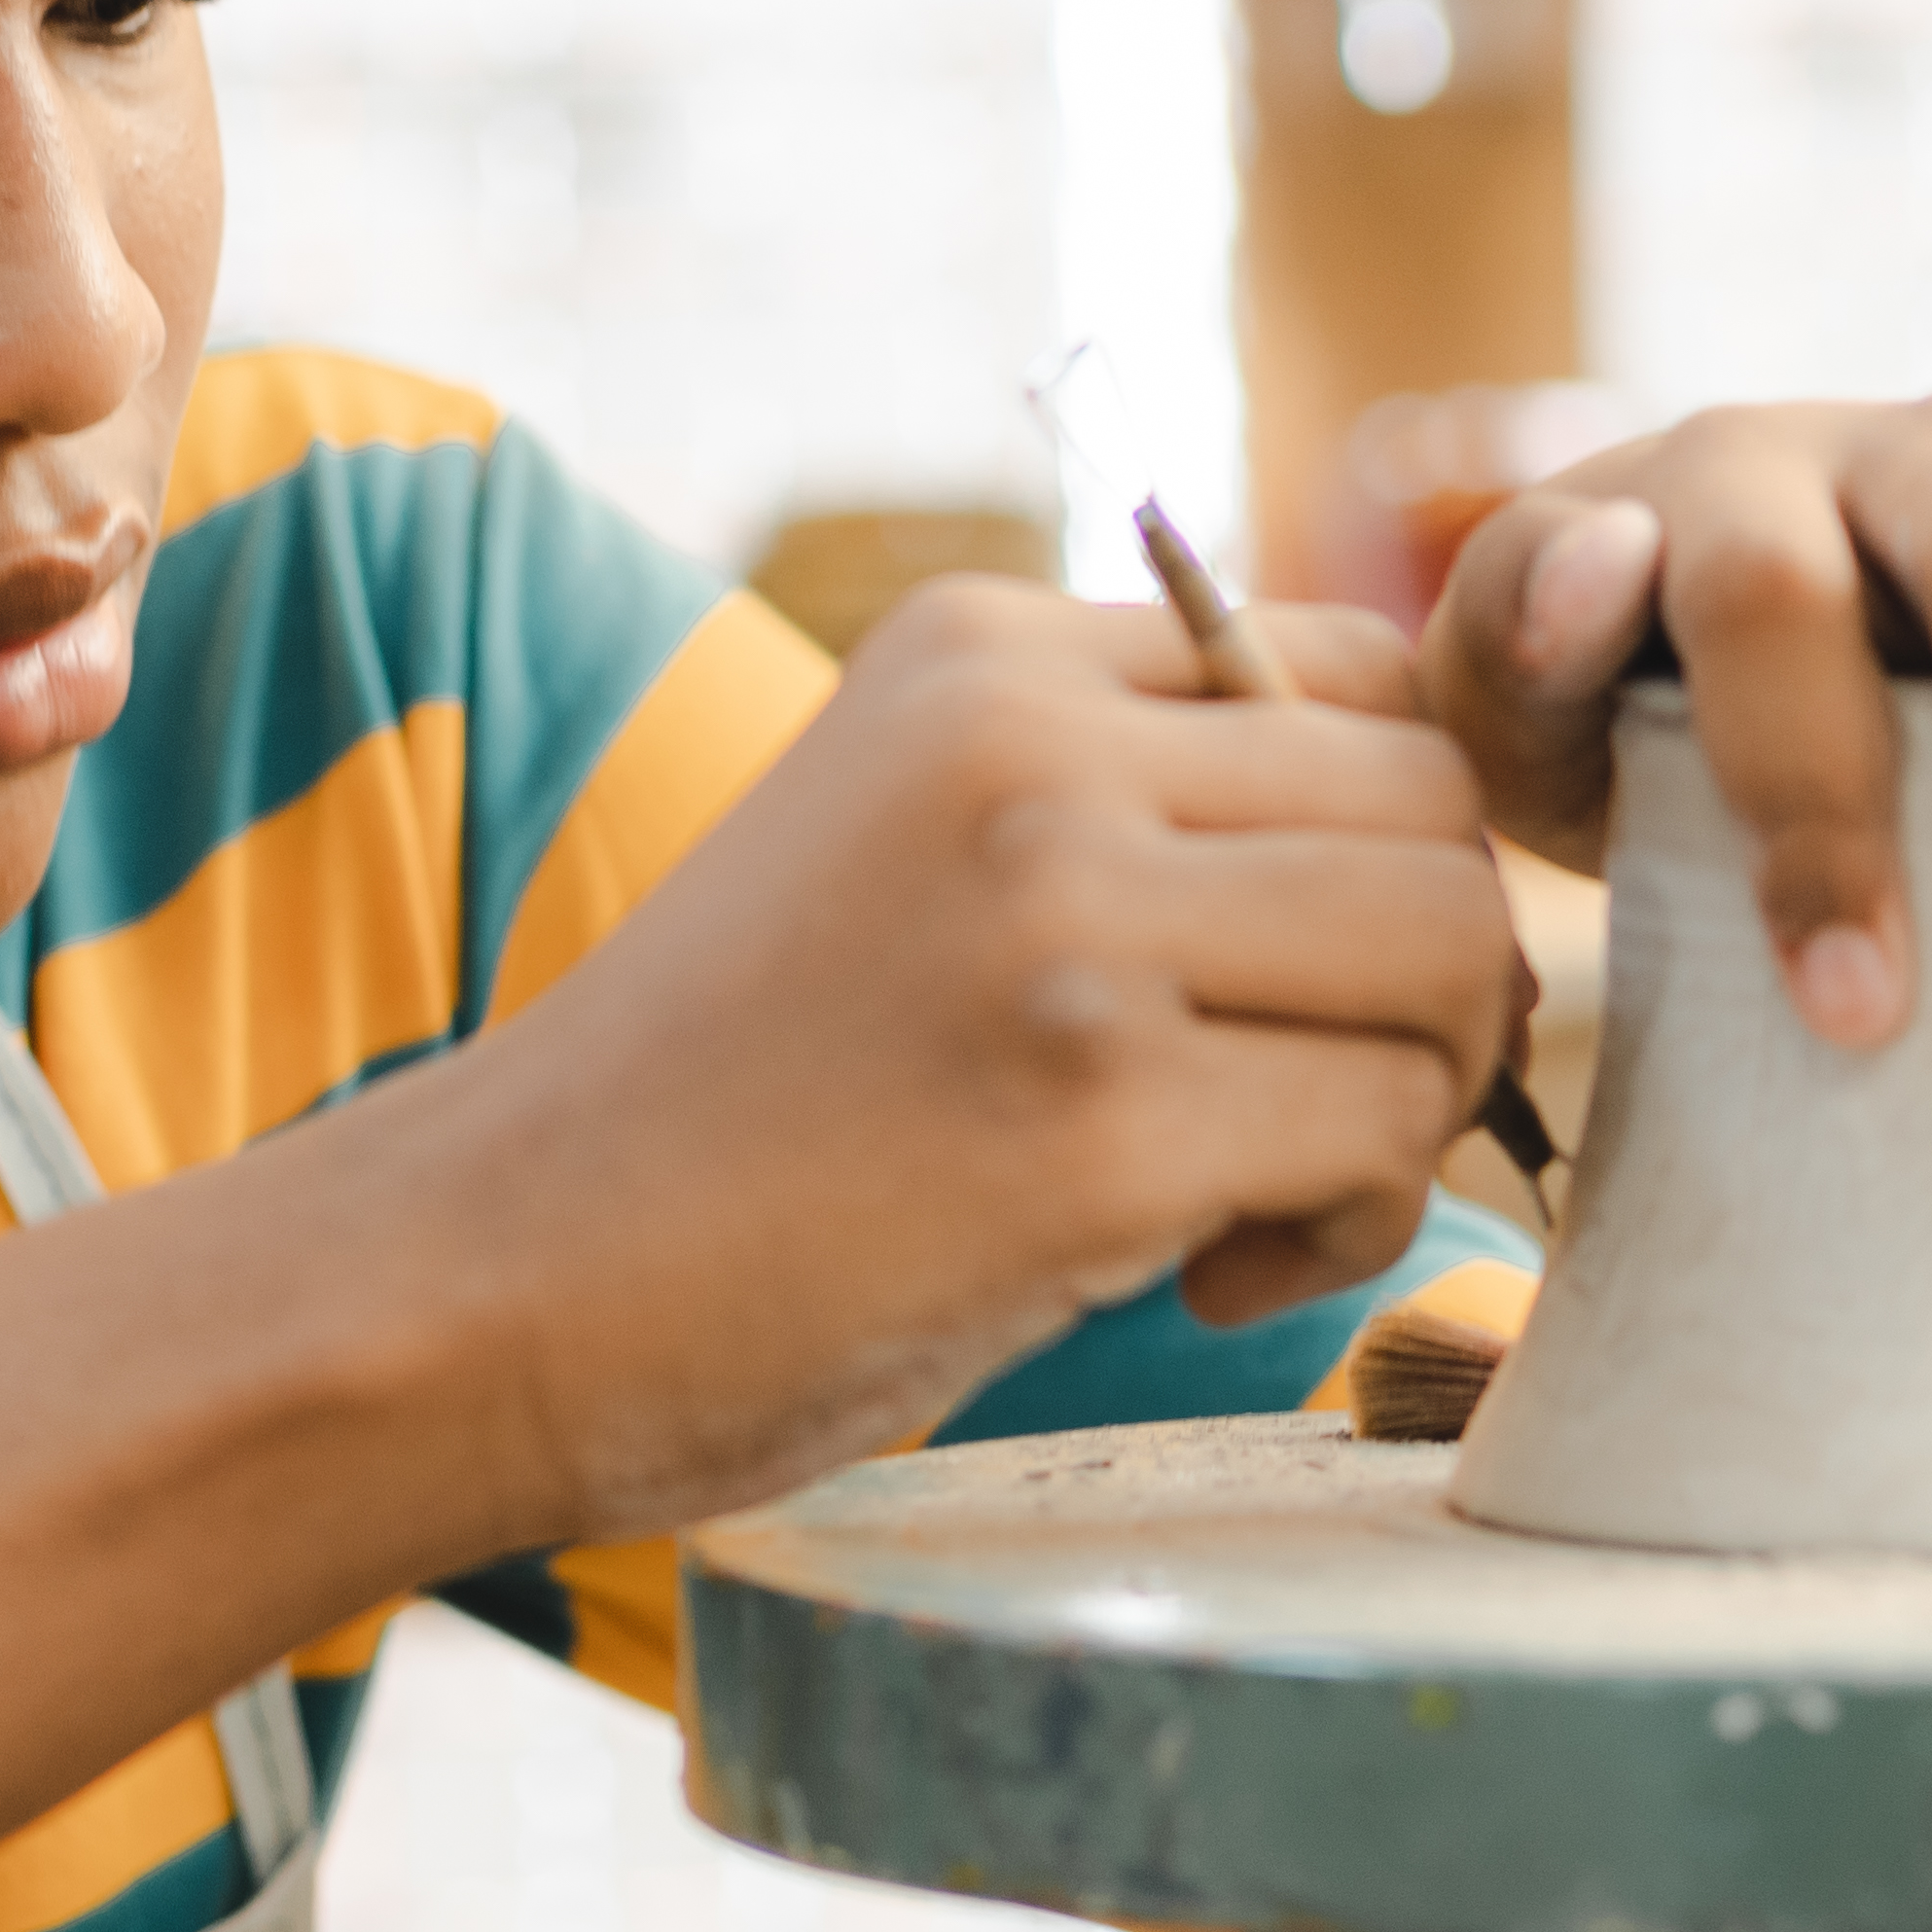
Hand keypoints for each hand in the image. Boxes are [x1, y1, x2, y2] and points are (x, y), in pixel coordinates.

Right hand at [445, 578, 1517, 1539]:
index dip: (1394, 838)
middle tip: (1304, 1111)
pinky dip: (1342, 1224)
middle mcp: (1032, 746)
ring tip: (1243, 1195)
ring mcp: (1066, 924)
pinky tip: (1197, 1270)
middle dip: (1428, 981)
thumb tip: (1427, 856)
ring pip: (1449, 958)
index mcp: (980, 650)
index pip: (1356, 669)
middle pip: (1437, 809)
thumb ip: (1114, 798)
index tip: (1303, 980)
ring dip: (1404, 1103)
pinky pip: (1384, 1133)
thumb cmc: (707, 1110)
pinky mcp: (1098, 1121)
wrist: (482, 1280)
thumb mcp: (894, 843)